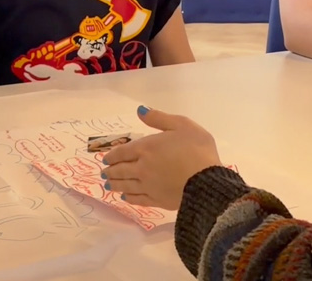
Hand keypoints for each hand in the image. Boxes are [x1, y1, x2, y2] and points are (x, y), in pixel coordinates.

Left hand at [101, 106, 221, 209]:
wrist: (207, 182)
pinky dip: (129, 198)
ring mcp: (148, 186)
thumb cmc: (197, 149)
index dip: (112, 155)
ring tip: (109, 184)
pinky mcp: (156, 201)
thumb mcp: (182, 125)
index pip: (123, 152)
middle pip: (121, 170)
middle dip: (110, 171)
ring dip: (115, 184)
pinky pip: (137, 199)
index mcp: (146, 148)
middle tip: (104, 173)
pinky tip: (125, 197)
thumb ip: (160, 118)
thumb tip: (140, 110)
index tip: (106, 158)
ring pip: (126, 186)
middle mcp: (142, 168)